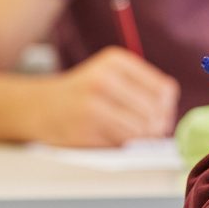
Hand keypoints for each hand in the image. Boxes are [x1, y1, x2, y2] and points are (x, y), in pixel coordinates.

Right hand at [33, 46, 178, 146]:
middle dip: (156, 127)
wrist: (40, 105)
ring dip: (141, 139)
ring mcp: (92, 105)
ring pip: (140, 130)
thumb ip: (142, 88)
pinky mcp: (84, 129)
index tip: (160, 116)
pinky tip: (112, 138)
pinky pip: (121, 144)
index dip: (167, 109)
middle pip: (154, 112)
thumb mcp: (111, 74)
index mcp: (116, 61)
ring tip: (131, 136)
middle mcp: (104, 79)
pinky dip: (123, 146)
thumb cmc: (84, 92)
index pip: (164, 90)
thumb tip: (168, 118)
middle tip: (148, 132)